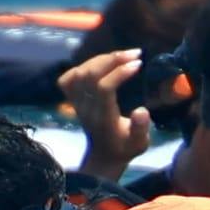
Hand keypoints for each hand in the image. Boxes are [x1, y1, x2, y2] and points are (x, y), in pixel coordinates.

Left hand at [62, 48, 150, 176]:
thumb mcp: (139, 143)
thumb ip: (140, 128)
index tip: (138, 64)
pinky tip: (99, 64)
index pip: (104, 88)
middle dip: (112, 59)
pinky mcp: (72, 100)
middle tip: (135, 53)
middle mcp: (86, 108)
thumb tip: (142, 110)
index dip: (119, 73)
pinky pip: (68, 79)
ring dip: (101, 59)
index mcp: (103, 117)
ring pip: (79, 73)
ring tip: (122, 55)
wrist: (104, 156)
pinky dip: (82, 66)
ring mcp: (77, 103)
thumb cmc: (125, 147)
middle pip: (90, 75)